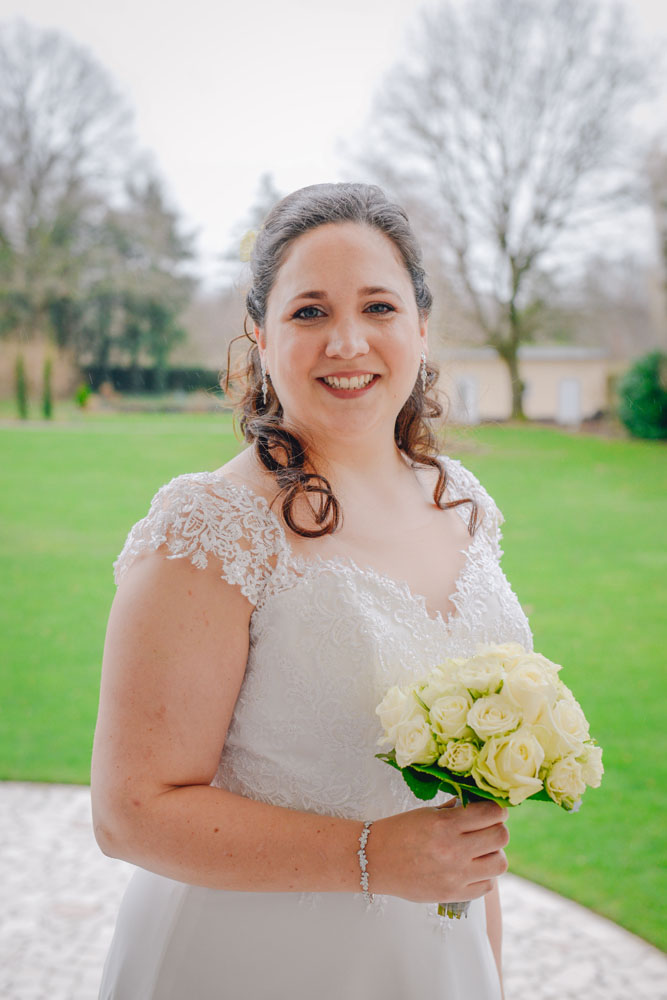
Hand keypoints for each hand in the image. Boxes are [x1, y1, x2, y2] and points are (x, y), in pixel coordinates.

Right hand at [368, 800, 508, 902]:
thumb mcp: (427, 813)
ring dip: (494, 854)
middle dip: (497, 829)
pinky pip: (487, 886)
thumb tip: (482, 805)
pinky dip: (484, 876)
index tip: (494, 810)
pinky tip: (472, 868)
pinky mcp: (453, 895)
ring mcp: (455, 875)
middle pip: (501, 837)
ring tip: (481, 851)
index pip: (492, 813)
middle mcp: (453, 850)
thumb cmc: (400, 832)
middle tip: (487, 829)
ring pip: (500, 864)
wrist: (375, 860)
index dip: (498, 810)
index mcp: (445, 824)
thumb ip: (456, 810)